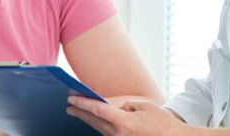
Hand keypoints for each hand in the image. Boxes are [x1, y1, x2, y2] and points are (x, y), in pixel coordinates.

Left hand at [67, 96, 186, 135]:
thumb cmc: (161, 122)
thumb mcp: (143, 106)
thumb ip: (123, 105)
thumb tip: (109, 106)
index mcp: (124, 122)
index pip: (98, 110)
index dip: (83, 102)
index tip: (71, 97)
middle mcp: (119, 135)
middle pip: (94, 121)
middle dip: (80, 112)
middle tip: (68, 105)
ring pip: (99, 129)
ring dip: (87, 120)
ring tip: (76, 111)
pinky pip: (107, 135)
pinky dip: (99, 127)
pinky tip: (92, 122)